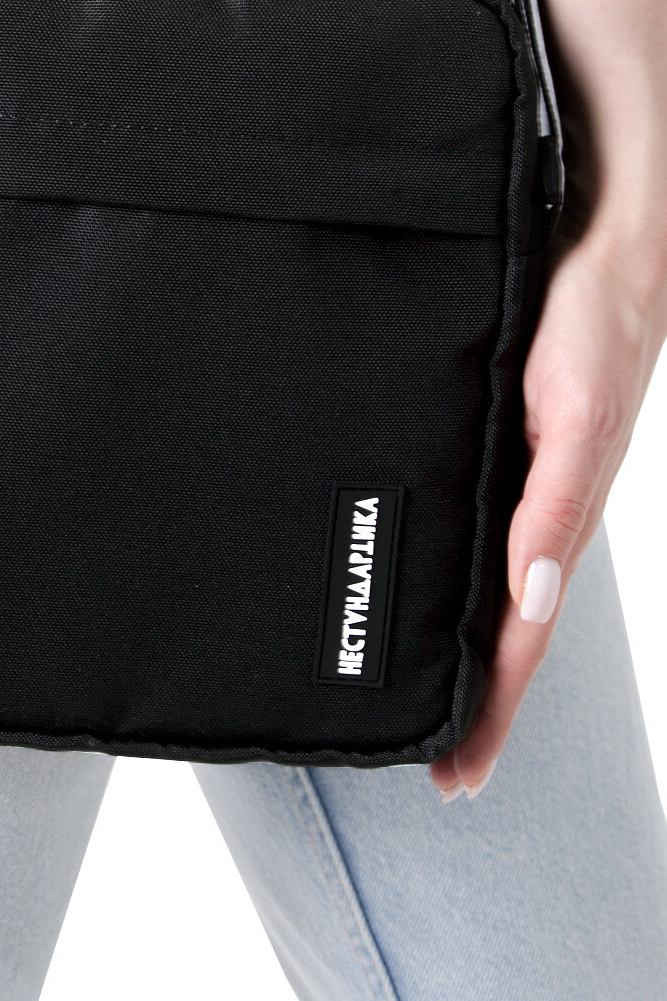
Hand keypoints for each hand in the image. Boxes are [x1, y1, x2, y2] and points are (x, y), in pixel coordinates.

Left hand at [429, 223, 666, 800]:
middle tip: (441, 774)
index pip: (521, 637)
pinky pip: (490, 539)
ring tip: (439, 711)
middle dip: (480, 703)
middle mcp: (539, 517)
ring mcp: (528, 491)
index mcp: (556, 520)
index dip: (493, 708)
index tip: (458, 779)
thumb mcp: (575, 420)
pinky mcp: (513, 456)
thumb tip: (534, 599)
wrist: (597, 258)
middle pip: (507, 630)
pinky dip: (466, 588)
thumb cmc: (593, 331)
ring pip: (498, 593)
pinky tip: (440, 601)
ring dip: (474, 655)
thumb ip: (554, 509)